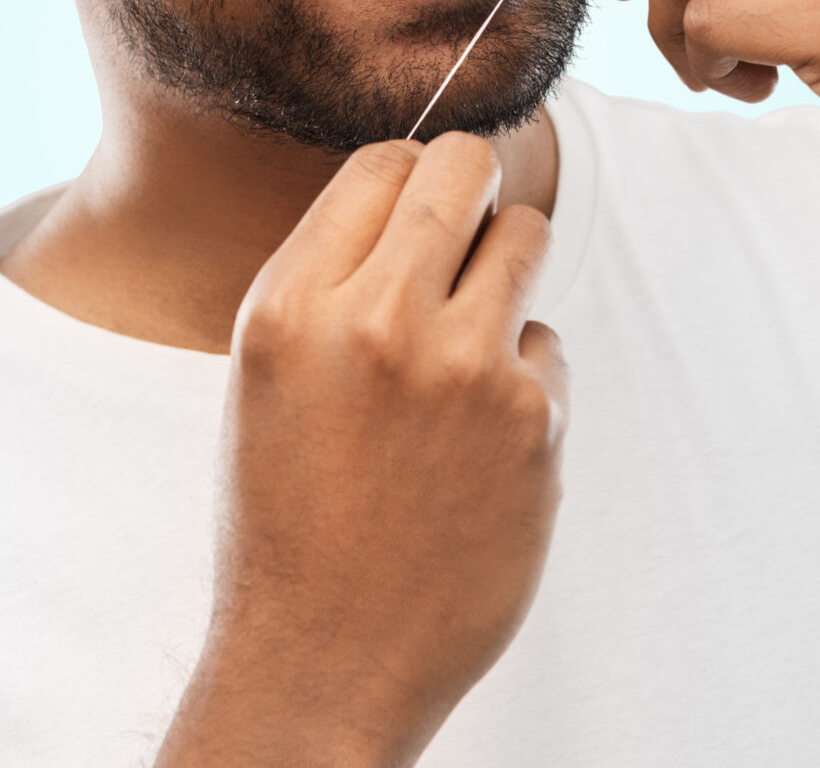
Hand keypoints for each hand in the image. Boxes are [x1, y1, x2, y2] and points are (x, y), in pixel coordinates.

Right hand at [159, 135, 567, 767]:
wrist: (326, 658)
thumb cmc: (289, 512)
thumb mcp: (270, 375)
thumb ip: (331, 280)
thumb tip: (417, 186)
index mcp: (291, 305)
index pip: (382, 162)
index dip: (411, 176)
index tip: (421, 209)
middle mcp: (376, 320)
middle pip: (466, 166)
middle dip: (474, 189)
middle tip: (469, 233)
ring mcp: (463, 368)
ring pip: (527, 237)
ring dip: (508, 271)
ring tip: (469, 341)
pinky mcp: (534, 421)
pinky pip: (549, 345)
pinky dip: (524, 379)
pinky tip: (476, 444)